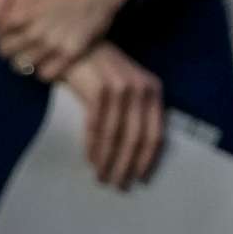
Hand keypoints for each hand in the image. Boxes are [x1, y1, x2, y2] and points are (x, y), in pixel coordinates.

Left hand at [0, 0, 146, 81]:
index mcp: (17, 15)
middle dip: (12, 46)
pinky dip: (44, 69)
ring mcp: (52, 44)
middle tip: (25, 39)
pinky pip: (46, 74)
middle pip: (6, 54)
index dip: (2, 33)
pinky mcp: (71, 52)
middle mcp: (32, 32)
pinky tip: (50, 58)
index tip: (13, 29)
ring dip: (27, 59)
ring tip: (37, 49)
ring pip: (24, 67)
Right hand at [60, 43, 166, 187]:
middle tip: (119, 186)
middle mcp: (141, 89)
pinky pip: (97, 127)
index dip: (149, 159)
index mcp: (153, 90)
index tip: (141, 179)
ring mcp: (120, 89)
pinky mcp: (99, 90)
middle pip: (137, 138)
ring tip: (102, 178)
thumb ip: (133, 112)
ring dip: (108, 161)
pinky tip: (91, 161)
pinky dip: (94, 147)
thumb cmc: (100, 73)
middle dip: (128, 166)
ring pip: (116, 136)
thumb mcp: (125, 89)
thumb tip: (133, 153)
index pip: (156, 132)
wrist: (76, 48)